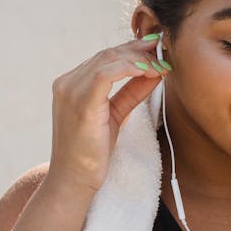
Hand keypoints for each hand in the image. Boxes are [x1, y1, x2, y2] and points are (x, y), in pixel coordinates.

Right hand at [47, 34, 169, 192]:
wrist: (73, 180)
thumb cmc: (91, 153)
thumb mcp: (114, 115)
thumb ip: (131, 92)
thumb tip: (154, 72)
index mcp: (70, 85)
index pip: (103, 58)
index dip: (132, 51)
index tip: (156, 51)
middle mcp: (67, 83)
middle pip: (107, 54)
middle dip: (138, 50)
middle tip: (163, 51)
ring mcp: (70, 91)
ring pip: (108, 59)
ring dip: (139, 59)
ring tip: (161, 65)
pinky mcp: (81, 103)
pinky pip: (106, 73)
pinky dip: (129, 68)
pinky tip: (148, 71)